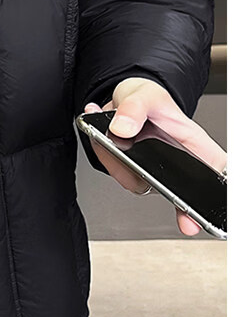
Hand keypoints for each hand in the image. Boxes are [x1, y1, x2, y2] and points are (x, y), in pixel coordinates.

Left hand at [84, 77, 225, 235]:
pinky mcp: (131, 172)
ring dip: (118, 163)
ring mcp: (152, 170)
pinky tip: (97, 134)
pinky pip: (116, 173)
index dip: (218, 192)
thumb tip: (122, 128)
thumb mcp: (144, 95)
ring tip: (106, 133)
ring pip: (139, 182)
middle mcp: (174, 161)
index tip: (219, 209)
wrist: (122, 100)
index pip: (213, 169)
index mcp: (192, 142)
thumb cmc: (146, 99)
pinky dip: (104, 155)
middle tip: (186, 221)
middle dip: (180, 206)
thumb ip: (134, 109)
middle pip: (181, 190)